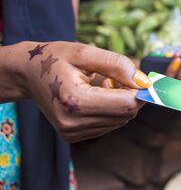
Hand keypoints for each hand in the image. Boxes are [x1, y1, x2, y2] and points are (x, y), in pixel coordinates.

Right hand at [17, 41, 150, 142]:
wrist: (27, 73)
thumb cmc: (56, 58)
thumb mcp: (86, 53)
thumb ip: (117, 65)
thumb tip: (145, 82)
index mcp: (75, 100)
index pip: (126, 104)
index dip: (141, 91)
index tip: (143, 77)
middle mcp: (73, 122)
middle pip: (125, 114)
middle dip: (130, 95)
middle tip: (115, 77)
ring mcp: (72, 132)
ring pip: (120, 120)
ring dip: (120, 102)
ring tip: (101, 84)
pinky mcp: (73, 136)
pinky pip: (108, 125)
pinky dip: (110, 110)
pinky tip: (96, 95)